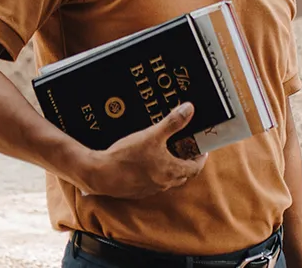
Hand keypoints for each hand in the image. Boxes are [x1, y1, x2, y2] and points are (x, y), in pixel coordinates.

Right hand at [80, 102, 207, 198]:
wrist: (99, 174)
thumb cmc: (127, 156)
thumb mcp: (152, 135)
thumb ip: (173, 122)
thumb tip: (189, 109)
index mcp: (171, 171)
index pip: (195, 168)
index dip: (200, 159)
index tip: (202, 150)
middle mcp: (163, 183)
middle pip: (182, 175)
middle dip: (186, 162)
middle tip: (185, 149)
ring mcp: (149, 189)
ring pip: (167, 180)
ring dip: (170, 168)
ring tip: (166, 153)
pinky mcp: (136, 191)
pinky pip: (152, 183)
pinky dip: (155, 174)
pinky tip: (147, 162)